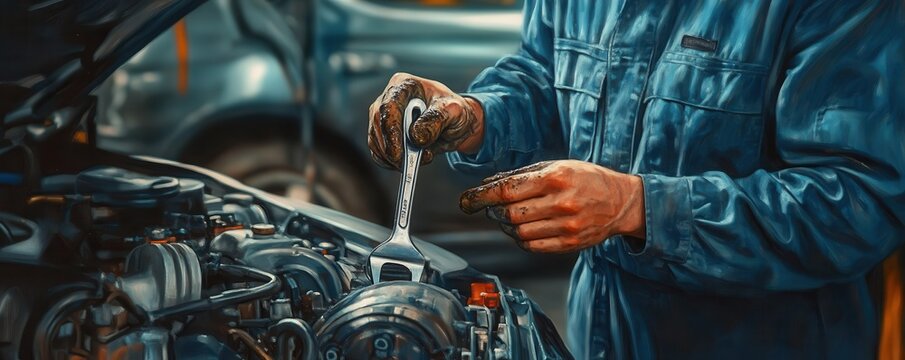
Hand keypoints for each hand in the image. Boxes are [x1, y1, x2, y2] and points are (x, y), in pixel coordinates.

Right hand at [368, 72, 483, 169]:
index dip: (391, 130)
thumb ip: (436, 120)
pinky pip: (378, 152)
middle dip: (390, 148)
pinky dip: (390, 163)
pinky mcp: (382, 135)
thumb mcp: (454, 111)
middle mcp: (388, 98)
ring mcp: (383, 117)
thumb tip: (416, 137)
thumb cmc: (453, 111)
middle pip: (378, 124)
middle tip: (406, 164)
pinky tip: (409, 163)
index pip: (389, 106)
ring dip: (392, 157)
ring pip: (375, 140)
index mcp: (405, 85)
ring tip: (417, 159)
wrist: (455, 123)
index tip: (398, 152)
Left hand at [459, 160, 645, 253]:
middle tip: (491, 207)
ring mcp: (566, 226)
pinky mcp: (570, 244)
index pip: (507, 190)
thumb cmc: (587, 179)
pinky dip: (520, 238)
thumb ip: (523, 174)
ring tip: (509, 217)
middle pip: (509, 214)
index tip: (468, 200)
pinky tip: (522, 229)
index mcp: (556, 178)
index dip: (482, 196)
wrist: (622, 202)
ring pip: (518, 232)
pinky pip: (532, 246)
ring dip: (505, 226)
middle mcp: (561, 203)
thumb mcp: (558, 165)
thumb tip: (489, 184)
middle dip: (493, 211)